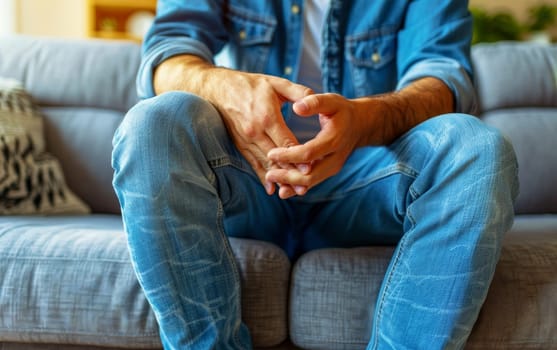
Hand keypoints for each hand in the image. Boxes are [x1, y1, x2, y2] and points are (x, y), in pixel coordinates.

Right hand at [209, 70, 312, 194]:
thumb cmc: (249, 84)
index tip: (310, 168)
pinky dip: (262, 176)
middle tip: (305, 187)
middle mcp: (255, 132)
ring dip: (278, 178)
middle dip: (290, 173)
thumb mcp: (275, 83)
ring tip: (292, 192)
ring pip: (265, 163)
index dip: (298, 156)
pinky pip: (252, 163)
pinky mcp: (239, 144)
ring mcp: (246, 140)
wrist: (216, 89)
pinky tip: (271, 188)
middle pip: (276, 157)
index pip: (285, 142)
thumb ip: (297, 91)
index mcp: (267, 116)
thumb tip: (315, 98)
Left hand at [266, 93, 384, 198]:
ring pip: (311, 181)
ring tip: (271, 180)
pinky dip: (297, 186)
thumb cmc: (342, 111)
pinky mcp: (328, 171)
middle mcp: (335, 157)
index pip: (309, 153)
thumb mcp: (331, 101)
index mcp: (334, 140)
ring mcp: (333, 167)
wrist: (360, 125)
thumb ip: (314, 102)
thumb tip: (297, 107)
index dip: (289, 155)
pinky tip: (282, 189)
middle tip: (268, 174)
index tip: (271, 153)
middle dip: (289, 176)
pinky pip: (312, 181)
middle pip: (311, 174)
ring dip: (291, 184)